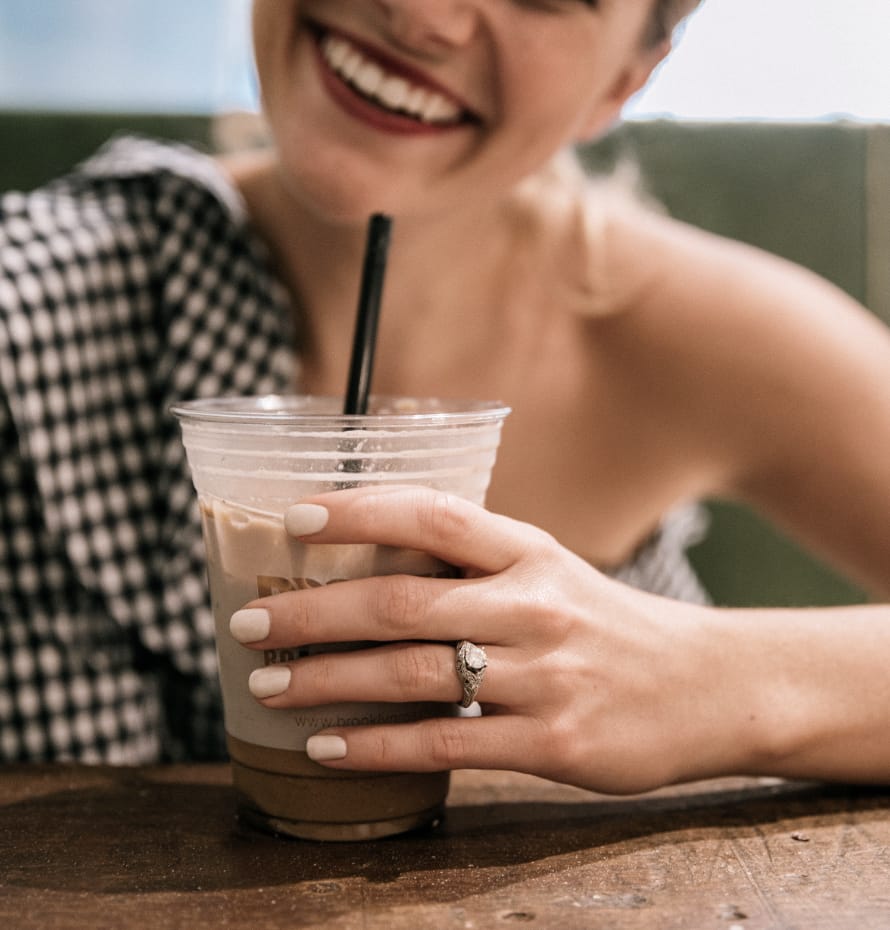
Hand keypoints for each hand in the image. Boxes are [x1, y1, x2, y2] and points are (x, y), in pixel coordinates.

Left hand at [228, 486, 748, 793]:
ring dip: (327, 681)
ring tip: (268, 686)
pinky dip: (376, 746)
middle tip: (247, 623)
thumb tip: (373, 562)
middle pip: (402, 602)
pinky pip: (445, 744)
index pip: (435, 515)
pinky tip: (328, 747)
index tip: (293, 517)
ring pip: (412, 675)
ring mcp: (545, 676)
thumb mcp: (551, 572)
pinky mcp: (553, 743)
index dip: (360, 510)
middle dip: (312, 613)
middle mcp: (535, 605)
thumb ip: (474, 565)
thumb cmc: (609, 624)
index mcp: (531, 551)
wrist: (706, 686)